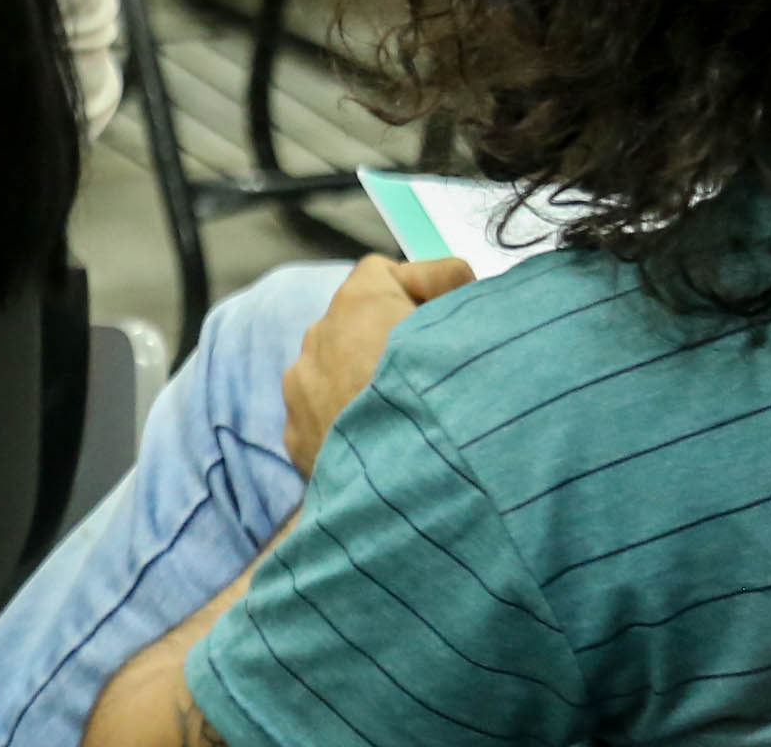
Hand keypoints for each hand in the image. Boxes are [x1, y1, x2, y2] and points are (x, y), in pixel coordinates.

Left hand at [280, 254, 472, 475]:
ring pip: (340, 372)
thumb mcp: (471, 336)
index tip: (456, 315)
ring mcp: (300, 391)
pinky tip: (390, 448)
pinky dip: (355, 425)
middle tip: (441, 372)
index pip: (384, 274)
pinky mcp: (298, 439)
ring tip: (416, 416)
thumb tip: (456, 282)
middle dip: (396, 342)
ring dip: (371, 385)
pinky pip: (328, 417)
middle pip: (361, 325)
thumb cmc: (442, 403)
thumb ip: (458, 300)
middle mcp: (318, 339)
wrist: (402, 496)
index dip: (424, 288)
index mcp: (357, 305)